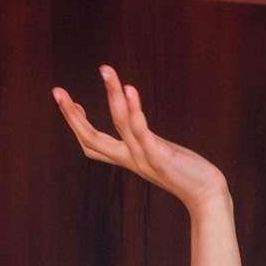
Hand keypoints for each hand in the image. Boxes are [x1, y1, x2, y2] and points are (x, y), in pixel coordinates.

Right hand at [52, 66, 227, 210]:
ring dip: (111, 94)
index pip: (92, 144)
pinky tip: (129, 89)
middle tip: (56, 91)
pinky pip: (142, 132)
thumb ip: (146, 142)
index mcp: (128, 159)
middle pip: (91, 140)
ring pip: (119, 124)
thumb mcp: (159, 156)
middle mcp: (131, 159)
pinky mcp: (161, 157)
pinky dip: (134, 110)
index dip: (76, 124)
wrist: (208, 195)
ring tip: (106, 69)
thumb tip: (138, 127)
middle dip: (72, 116)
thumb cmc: (187, 174)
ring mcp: (144, 158)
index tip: (67, 100)